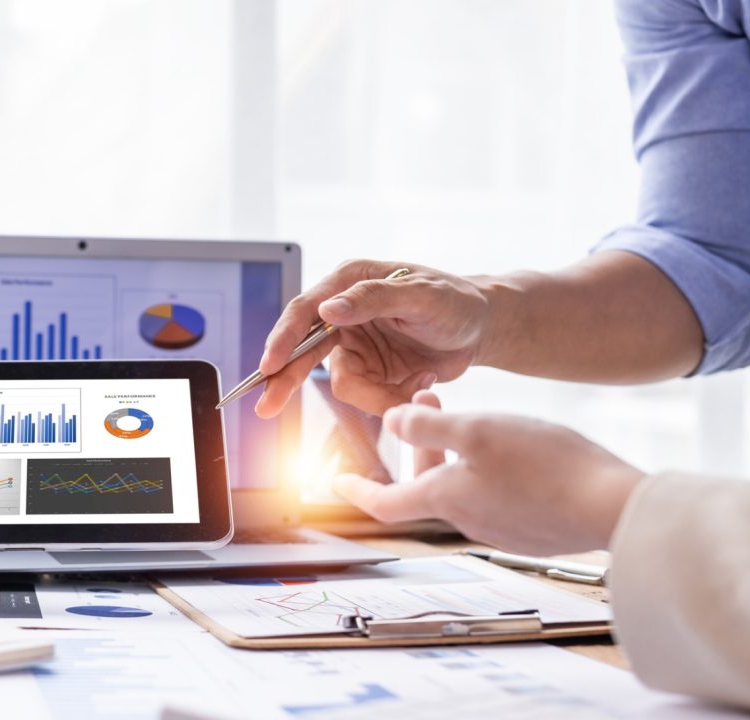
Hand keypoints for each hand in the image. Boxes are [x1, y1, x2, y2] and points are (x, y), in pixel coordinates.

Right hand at [255, 259, 490, 416]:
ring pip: (342, 382)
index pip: (306, 310)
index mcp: (349, 283)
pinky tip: (422, 381)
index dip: (284, 339)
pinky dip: (393, 398)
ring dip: (378, 394)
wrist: (482, 330)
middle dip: (287, 379)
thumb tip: (327, 310)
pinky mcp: (369, 372)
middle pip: (304, 350)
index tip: (270, 365)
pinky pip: (368, 397)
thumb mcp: (422, 295)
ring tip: (421, 383)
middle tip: (267, 406)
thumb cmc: (456, 302)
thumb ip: (374, 299)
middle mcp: (344, 314)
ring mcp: (354, 345)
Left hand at [333, 391, 645, 554]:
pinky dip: (488, 469)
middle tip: (426, 403)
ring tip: (471, 414)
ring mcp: (502, 528)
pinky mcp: (533, 528)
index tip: (335, 481)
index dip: (356, 490)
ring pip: (463, 487)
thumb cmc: (546, 466)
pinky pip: (497, 496)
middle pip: (426, 484)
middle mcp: (467, 519)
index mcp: (445, 498)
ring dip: (455, 452)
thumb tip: (391, 422)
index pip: (384, 502)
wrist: (613, 508)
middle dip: (419, 445)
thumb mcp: (478, 430)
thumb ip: (428, 427)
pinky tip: (514, 446)